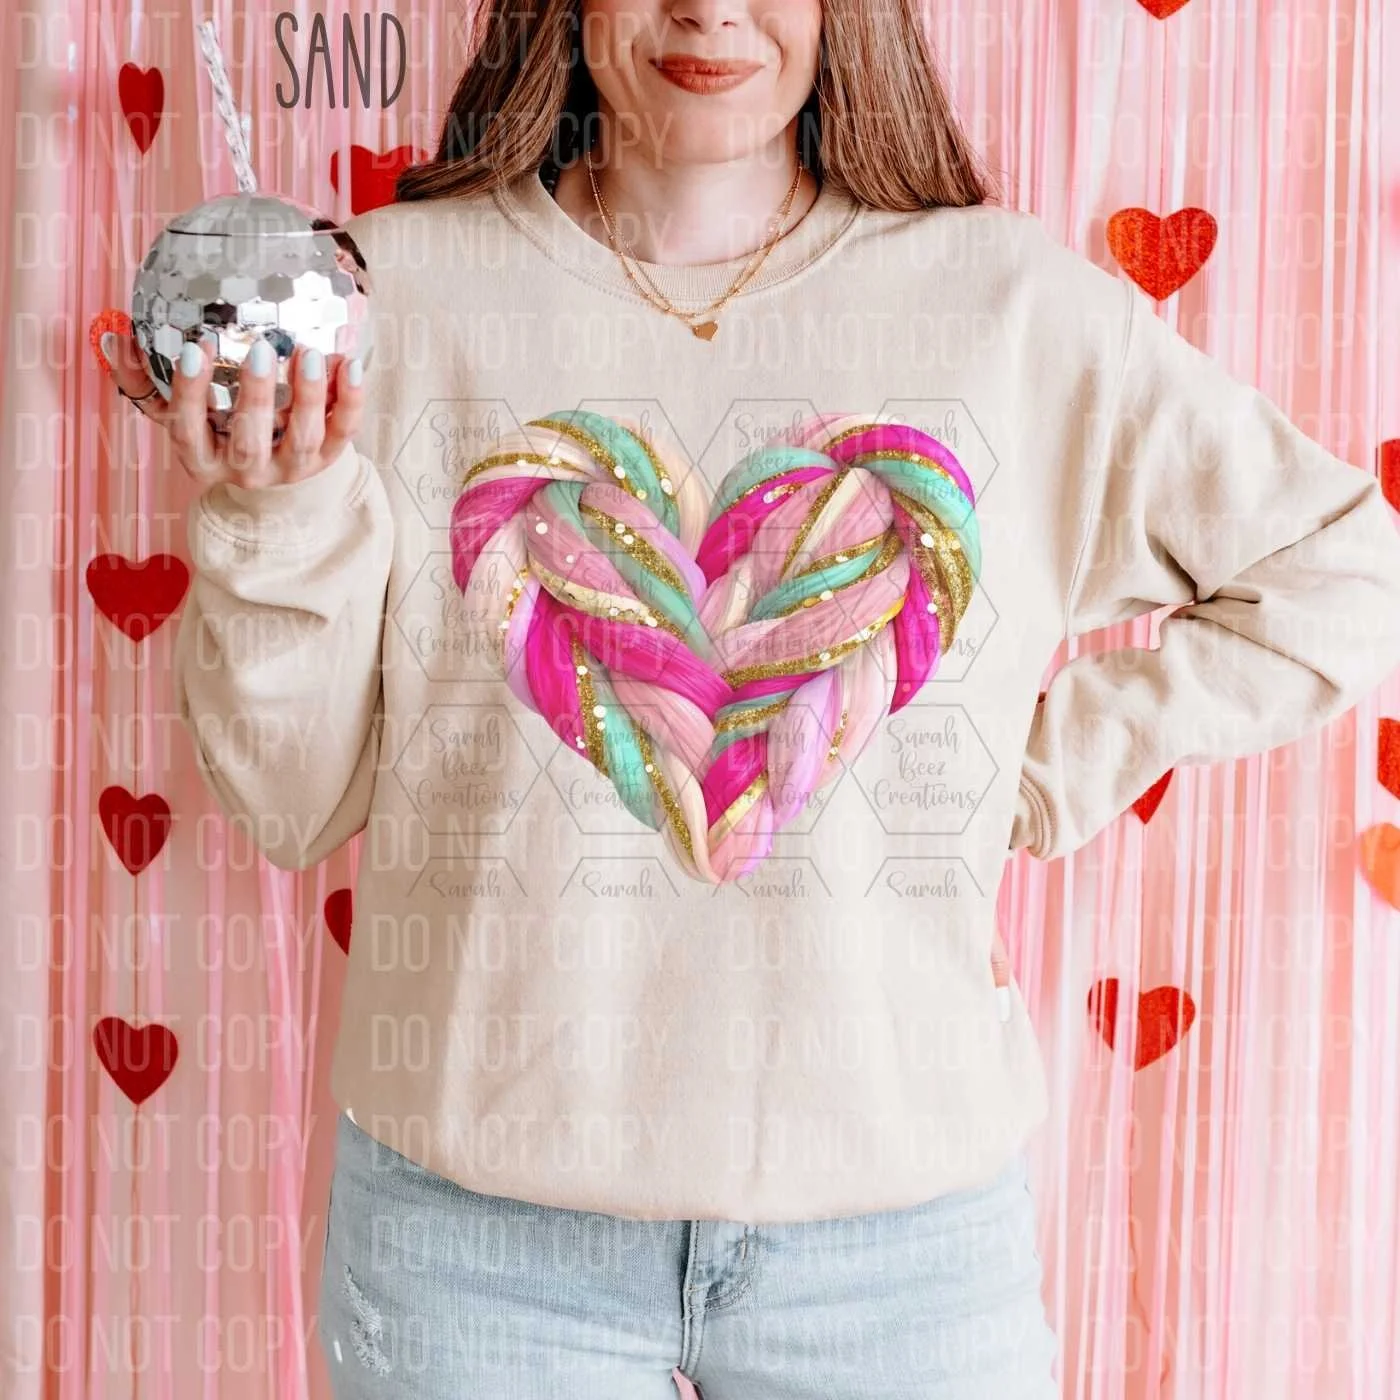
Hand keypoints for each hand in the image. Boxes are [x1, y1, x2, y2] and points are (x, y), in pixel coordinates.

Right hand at [101, 330, 363, 489]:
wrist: (271, 467)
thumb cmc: (215, 430)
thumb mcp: (177, 412)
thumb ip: (143, 379)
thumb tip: (114, 339)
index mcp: (202, 458)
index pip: (187, 430)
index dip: (189, 394)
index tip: (194, 348)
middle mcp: (246, 472)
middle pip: (250, 442)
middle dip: (255, 398)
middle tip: (261, 351)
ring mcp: (290, 469)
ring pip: (302, 441)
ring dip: (309, 398)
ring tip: (309, 353)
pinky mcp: (327, 460)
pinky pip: (343, 434)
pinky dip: (350, 401)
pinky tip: (349, 364)